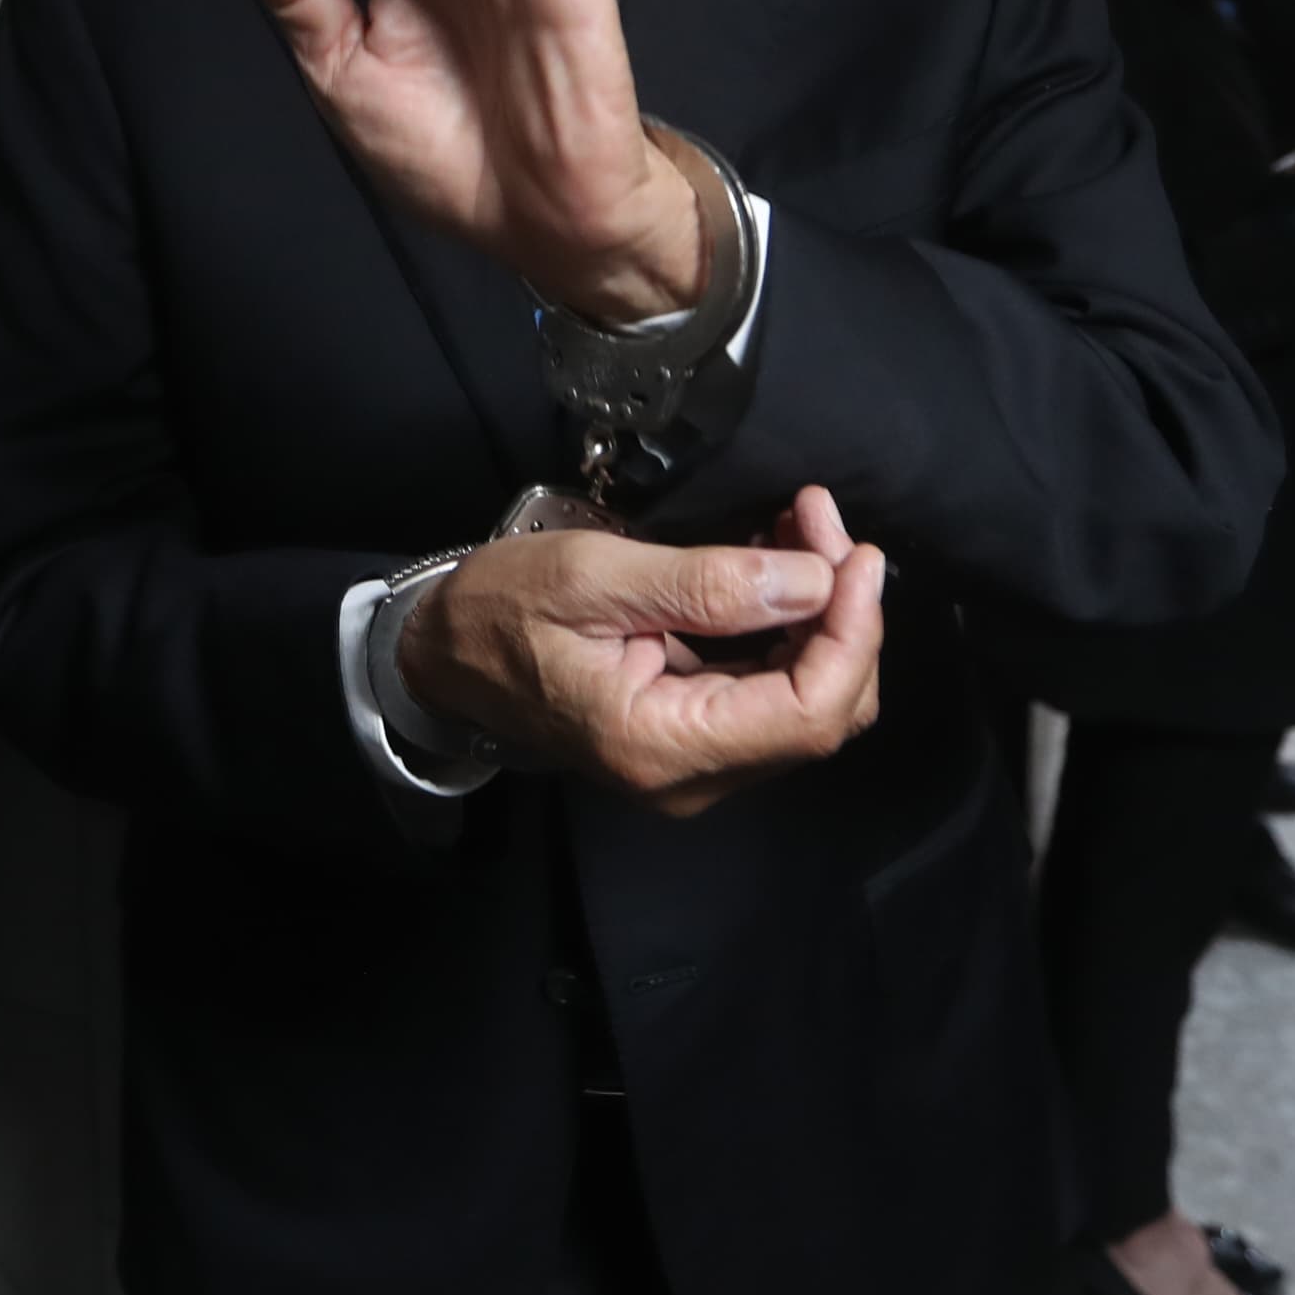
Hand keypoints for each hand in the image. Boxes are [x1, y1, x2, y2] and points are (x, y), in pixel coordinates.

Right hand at [397, 486, 886, 816]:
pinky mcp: (694, 737)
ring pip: (808, 699)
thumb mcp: (592, 576)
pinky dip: (789, 624)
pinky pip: (771, 691)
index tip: (854, 553)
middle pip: (824, 710)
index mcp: (662, 746)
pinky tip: (772, 560)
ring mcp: (696, 763)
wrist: (441, 655)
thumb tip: (814, 581)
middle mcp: (692, 777)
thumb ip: (706, 583)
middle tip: (816, 517)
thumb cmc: (499, 611)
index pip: (810, 714)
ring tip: (797, 523)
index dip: (853, 632)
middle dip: (842, 611)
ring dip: (820, 610)